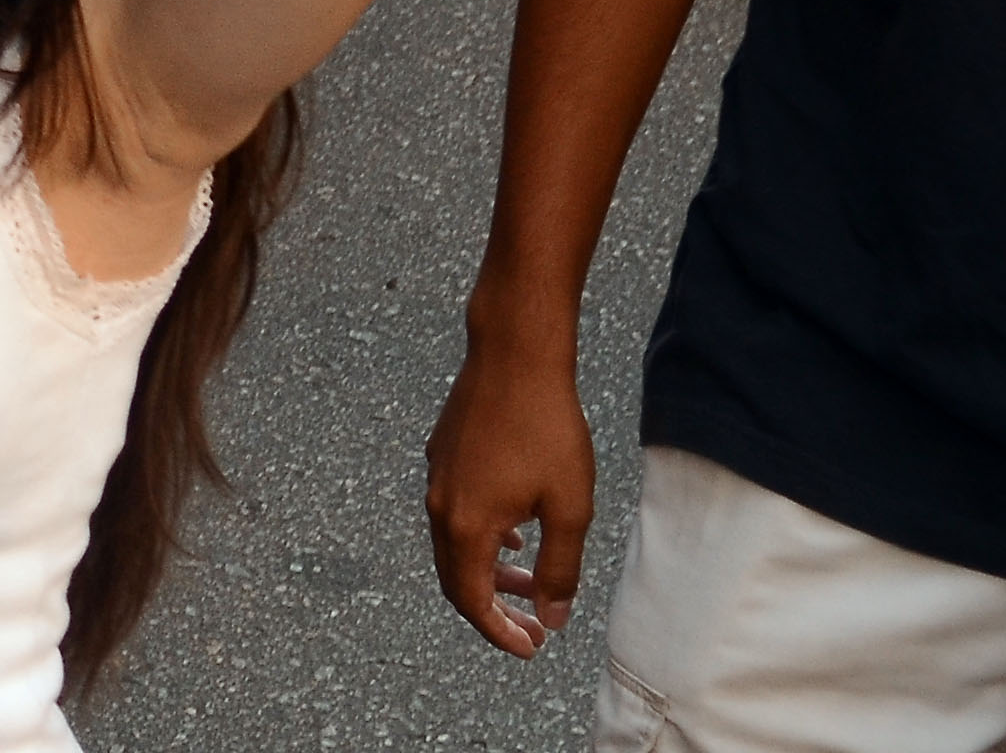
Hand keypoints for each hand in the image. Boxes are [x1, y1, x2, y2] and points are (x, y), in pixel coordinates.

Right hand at [423, 329, 595, 657]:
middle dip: (495, 608)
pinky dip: (482, 536)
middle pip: (456, 577)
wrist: (515, 357)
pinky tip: (517, 529)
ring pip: (454, 543)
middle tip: (534, 626)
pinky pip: (453, 511)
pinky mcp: (442, 453)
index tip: (531, 648)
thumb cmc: (547, 430)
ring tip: (532, 578)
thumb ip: (559, 570)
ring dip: (490, 571)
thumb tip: (552, 617)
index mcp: (465, 525)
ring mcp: (436, 477)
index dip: (499, 633)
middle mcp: (439, 505)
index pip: (471, 600)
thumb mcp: (569, 509)